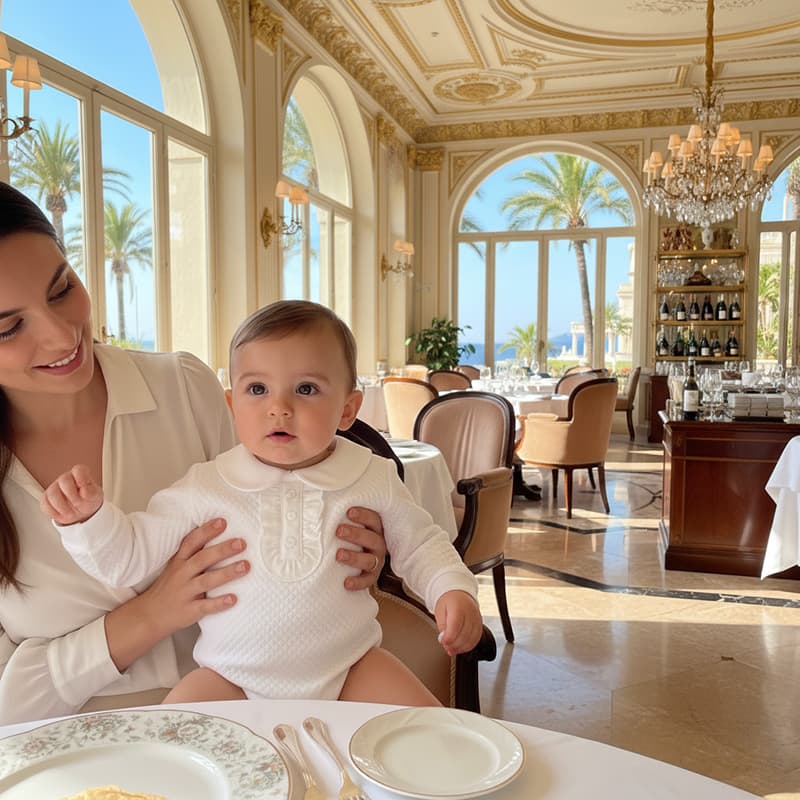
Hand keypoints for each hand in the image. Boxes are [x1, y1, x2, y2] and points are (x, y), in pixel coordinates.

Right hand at [40, 464, 102, 524]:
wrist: (83, 511)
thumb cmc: (89, 499)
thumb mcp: (95, 496)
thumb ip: (91, 492)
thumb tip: (85, 491)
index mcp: (80, 474)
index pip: (78, 470)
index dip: (81, 477)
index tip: (83, 487)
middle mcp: (66, 478)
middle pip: (64, 481)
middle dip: (72, 495)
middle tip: (78, 504)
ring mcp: (54, 487)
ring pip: (52, 493)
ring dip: (62, 507)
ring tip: (71, 513)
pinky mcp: (46, 498)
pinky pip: (45, 504)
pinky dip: (54, 513)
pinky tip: (62, 514)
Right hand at [139, 518, 249, 635]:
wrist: (149, 615)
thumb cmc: (170, 587)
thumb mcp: (177, 566)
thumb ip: (195, 553)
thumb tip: (220, 533)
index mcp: (180, 561)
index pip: (192, 542)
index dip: (206, 531)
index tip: (222, 522)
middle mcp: (182, 574)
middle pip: (202, 559)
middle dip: (222, 550)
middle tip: (241, 543)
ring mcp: (185, 593)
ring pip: (207, 581)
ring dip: (227, 573)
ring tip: (245, 566)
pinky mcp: (189, 611)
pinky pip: (205, 606)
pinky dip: (219, 603)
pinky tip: (233, 598)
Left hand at [335, 506, 386, 590]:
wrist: (356, 561)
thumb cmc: (348, 536)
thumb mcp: (348, 524)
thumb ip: (339, 516)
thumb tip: (317, 502)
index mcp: (375, 529)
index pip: (373, 519)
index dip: (363, 515)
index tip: (349, 511)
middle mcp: (378, 544)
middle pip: (372, 538)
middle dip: (356, 534)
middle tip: (339, 531)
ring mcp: (376, 561)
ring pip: (370, 559)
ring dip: (354, 557)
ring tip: (338, 555)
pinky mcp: (372, 576)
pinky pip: (368, 581)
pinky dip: (358, 582)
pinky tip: (346, 582)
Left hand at [434, 591, 483, 656]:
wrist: (459, 594)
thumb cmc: (449, 602)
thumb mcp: (440, 610)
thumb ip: (442, 625)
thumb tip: (443, 639)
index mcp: (458, 607)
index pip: (455, 626)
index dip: (448, 637)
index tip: (442, 641)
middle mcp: (470, 612)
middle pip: (464, 634)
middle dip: (453, 644)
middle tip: (446, 646)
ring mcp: (477, 619)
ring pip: (471, 639)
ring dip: (460, 647)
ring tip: (452, 649)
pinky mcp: (480, 624)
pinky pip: (476, 639)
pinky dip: (468, 646)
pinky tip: (460, 647)